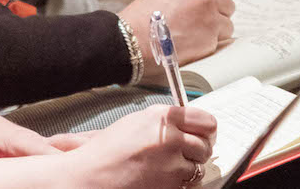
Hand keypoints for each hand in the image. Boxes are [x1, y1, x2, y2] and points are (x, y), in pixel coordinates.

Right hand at [68, 105, 216, 188]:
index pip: (206, 120)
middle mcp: (170, 139)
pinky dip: (179, 182)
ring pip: (199, 166)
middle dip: (199, 149)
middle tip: (188, 151)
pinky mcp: (171, 186)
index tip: (205, 132)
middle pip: (206, 144)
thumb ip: (167, 120)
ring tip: (168, 166)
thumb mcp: (138, 122)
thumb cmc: (108, 151)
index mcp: (163, 118)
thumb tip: (189, 122)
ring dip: (189, 168)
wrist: (92, 177)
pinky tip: (163, 177)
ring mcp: (172, 165)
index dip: (206, 128)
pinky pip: (188, 184)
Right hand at [119, 0, 236, 71]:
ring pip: (227, 24)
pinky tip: (191, 46)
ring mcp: (210, 19)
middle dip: (217, 12)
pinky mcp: (210, 41)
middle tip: (201, 21)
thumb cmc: (141, 18)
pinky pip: (219, 42)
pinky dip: (208, 45)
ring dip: (215, 30)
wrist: (131, 41)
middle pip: (227, 3)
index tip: (209, 0)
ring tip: (194, 35)